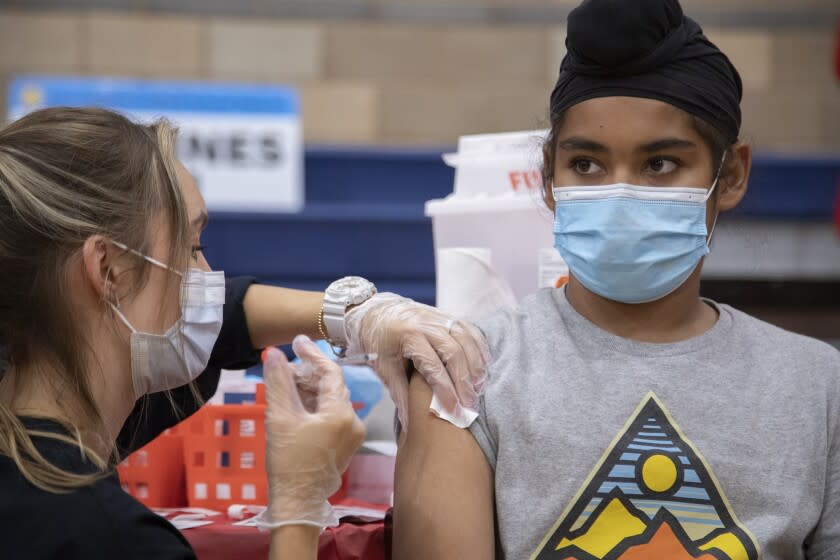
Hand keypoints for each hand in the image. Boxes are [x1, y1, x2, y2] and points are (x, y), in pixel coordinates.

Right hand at [257, 335, 365, 529]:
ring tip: (284, 386)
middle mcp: (354, 421)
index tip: (296, 342)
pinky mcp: (345, 445)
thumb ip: (278, 381)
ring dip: (308, 390)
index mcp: (341, 413)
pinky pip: (331, 415)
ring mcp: (352, 435)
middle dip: (306, 374)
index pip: (330, 372)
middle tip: (282, 368)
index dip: (312, 354)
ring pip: (330, 401)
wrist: (296, 504)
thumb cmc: (288, 462)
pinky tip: (294, 405)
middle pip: (330, 386)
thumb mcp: (279, 418)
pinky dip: (314, 406)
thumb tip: (273, 352)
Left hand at [344, 293, 488, 429]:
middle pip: (454, 353)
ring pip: (466, 340)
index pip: (433, 366)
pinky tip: (483, 366)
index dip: (446, 390)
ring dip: (476, 365)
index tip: (454, 411)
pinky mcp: (446, 315)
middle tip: (470, 404)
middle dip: (464, 382)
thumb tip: (408, 423)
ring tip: (479, 388)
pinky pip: (469, 329)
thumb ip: (400, 393)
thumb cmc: (377, 342)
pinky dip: (479, 348)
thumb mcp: (383, 367)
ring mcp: (439, 316)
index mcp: (408, 335)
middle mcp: (427, 323)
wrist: (374, 313)